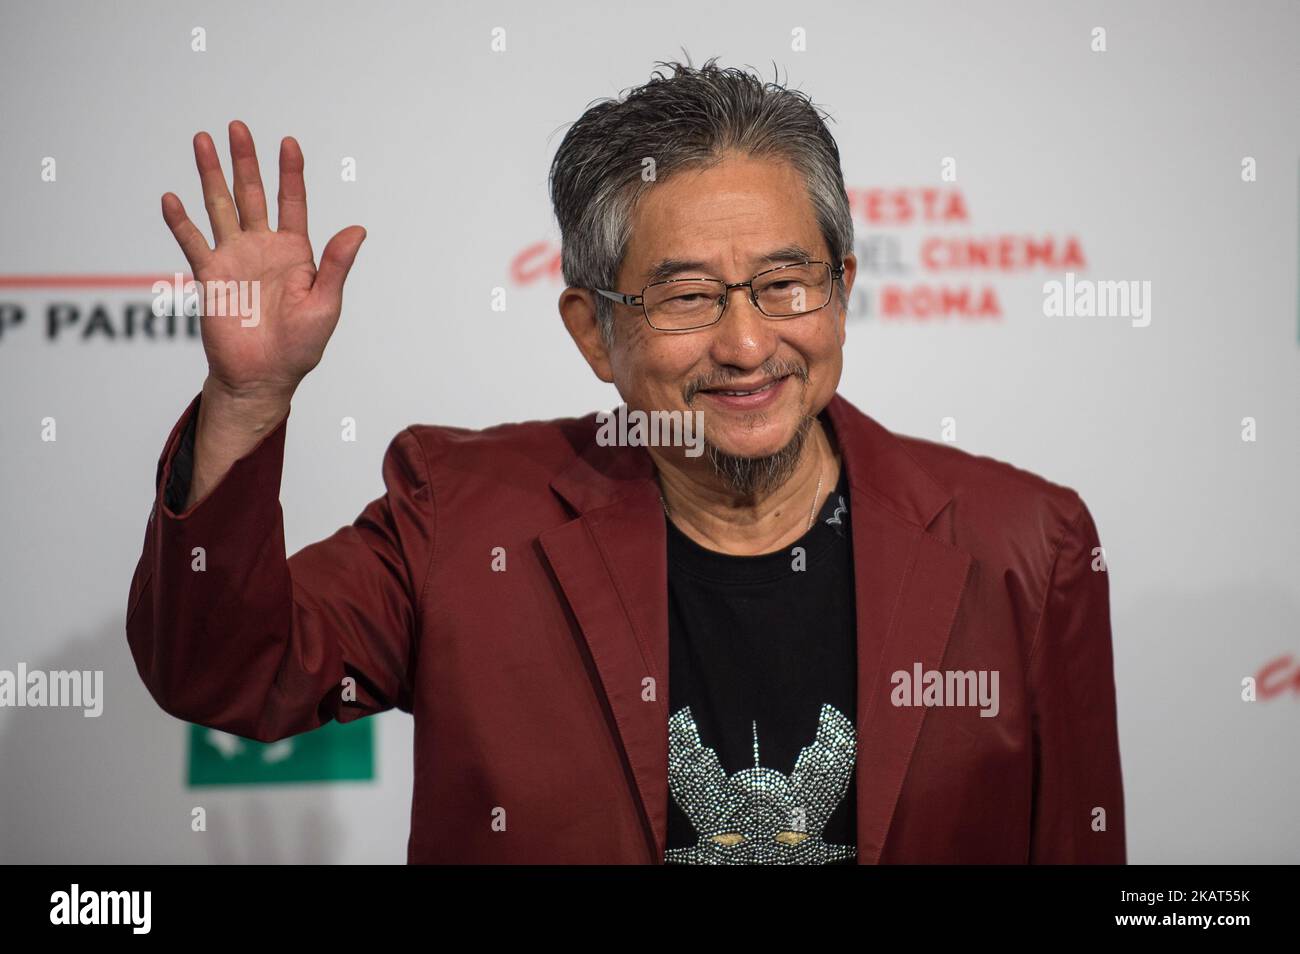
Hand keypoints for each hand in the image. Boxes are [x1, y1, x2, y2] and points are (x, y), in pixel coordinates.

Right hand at [161, 120, 364, 403]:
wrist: (263, 377)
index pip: (293, 202)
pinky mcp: (211, 276)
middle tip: (237, 127)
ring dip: (211, 175)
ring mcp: (235, 259)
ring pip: (221, 207)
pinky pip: (193, 242)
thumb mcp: (326, 304)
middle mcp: (263, 248)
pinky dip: (181, 221)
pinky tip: (172, 198)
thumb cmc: (301, 346)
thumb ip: (337, 264)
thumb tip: (358, 228)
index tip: (289, 142)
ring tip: (201, 140)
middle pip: (252, 195)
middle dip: (245, 161)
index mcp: (296, 253)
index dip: (291, 173)